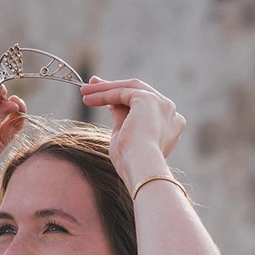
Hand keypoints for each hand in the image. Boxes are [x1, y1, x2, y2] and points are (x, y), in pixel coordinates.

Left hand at [80, 76, 185, 190]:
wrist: (141, 169)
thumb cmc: (131, 164)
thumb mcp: (126, 137)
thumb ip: (123, 118)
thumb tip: (112, 105)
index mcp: (169, 125)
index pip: (144, 105)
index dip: (123, 99)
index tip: (104, 97)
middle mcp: (169, 112)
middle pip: (138, 92)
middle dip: (113, 87)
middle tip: (92, 85)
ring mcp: (162, 104)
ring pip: (130, 89)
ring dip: (105, 89)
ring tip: (84, 92)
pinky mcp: (148, 100)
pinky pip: (122, 93)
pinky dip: (104, 94)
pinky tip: (88, 99)